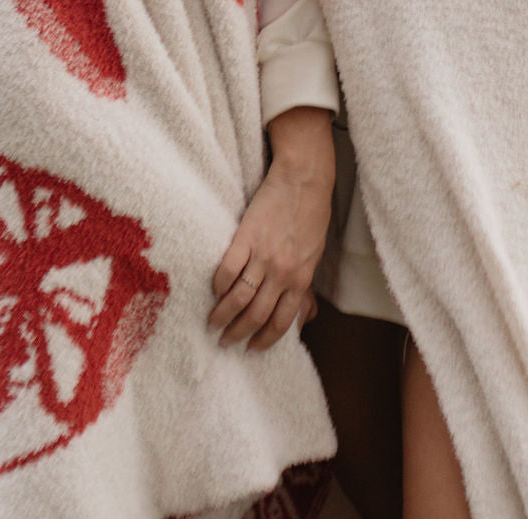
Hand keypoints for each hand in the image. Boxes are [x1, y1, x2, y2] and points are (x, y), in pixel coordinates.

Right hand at [209, 107, 333, 351]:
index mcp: (301, 278)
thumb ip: (302, 282)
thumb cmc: (312, 214)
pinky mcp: (245, 237)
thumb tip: (300, 313)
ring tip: (213, 323)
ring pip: (238, 298)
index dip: (265, 340)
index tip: (252, 349)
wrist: (304, 178)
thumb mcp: (315, 253)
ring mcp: (263, 255)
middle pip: (256, 315)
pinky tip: (215, 290)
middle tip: (226, 342)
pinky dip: (219, 285)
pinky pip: (227, 270)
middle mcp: (282, 272)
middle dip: (238, 333)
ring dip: (223, 315)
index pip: (281, 321)